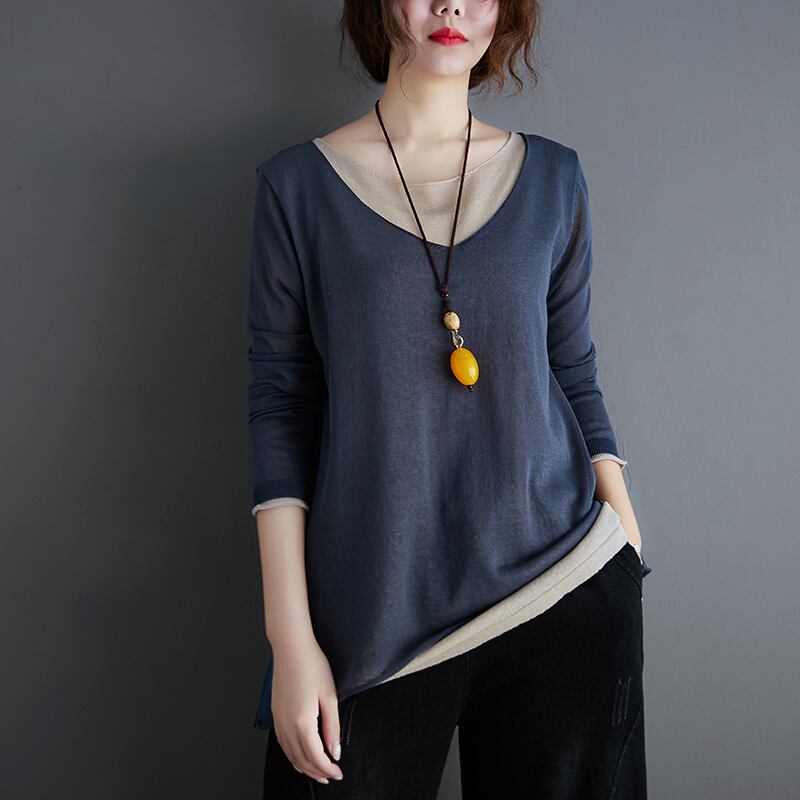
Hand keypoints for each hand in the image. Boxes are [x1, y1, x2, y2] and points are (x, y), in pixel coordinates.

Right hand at [270, 639, 344, 783]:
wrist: (291, 647)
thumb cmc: (312, 665)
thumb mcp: (329, 696)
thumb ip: (332, 727)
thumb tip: (334, 751)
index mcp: (302, 722)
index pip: (316, 756)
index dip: (328, 768)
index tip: (338, 773)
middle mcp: (286, 724)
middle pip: (301, 759)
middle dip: (316, 772)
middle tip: (330, 776)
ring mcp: (278, 719)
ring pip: (289, 753)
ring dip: (303, 766)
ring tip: (317, 771)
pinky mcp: (275, 712)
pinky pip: (282, 742)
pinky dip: (291, 754)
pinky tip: (299, 754)